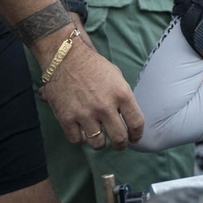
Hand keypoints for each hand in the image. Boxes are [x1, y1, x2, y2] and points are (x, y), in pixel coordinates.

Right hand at [38, 28, 144, 151]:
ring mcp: (85, 113)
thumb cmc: (93, 65)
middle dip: (121, 144)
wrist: (65, 57)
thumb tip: (128, 118)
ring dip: (101, 143)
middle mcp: (104, 106)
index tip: (134, 138)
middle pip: (119, 138)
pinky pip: (77, 140)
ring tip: (99, 138)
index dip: (137, 135)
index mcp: (121, 94)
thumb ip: (123, 98)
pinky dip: (80, 138)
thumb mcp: (116, 77)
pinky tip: (82, 132)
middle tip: (118, 143)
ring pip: (98, 144)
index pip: (136, 123)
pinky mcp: (66, 118)